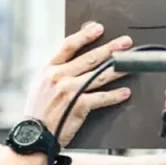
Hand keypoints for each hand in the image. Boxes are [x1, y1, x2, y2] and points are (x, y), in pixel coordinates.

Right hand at [24, 22, 132, 145]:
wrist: (33, 136)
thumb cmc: (37, 114)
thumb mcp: (39, 87)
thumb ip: (55, 74)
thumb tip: (74, 63)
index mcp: (49, 70)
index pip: (68, 46)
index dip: (85, 35)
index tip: (98, 28)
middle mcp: (59, 76)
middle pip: (90, 58)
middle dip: (110, 48)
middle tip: (126, 43)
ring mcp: (69, 90)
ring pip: (99, 75)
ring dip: (118, 69)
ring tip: (131, 65)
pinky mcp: (79, 105)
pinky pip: (102, 98)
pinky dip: (115, 95)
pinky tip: (125, 92)